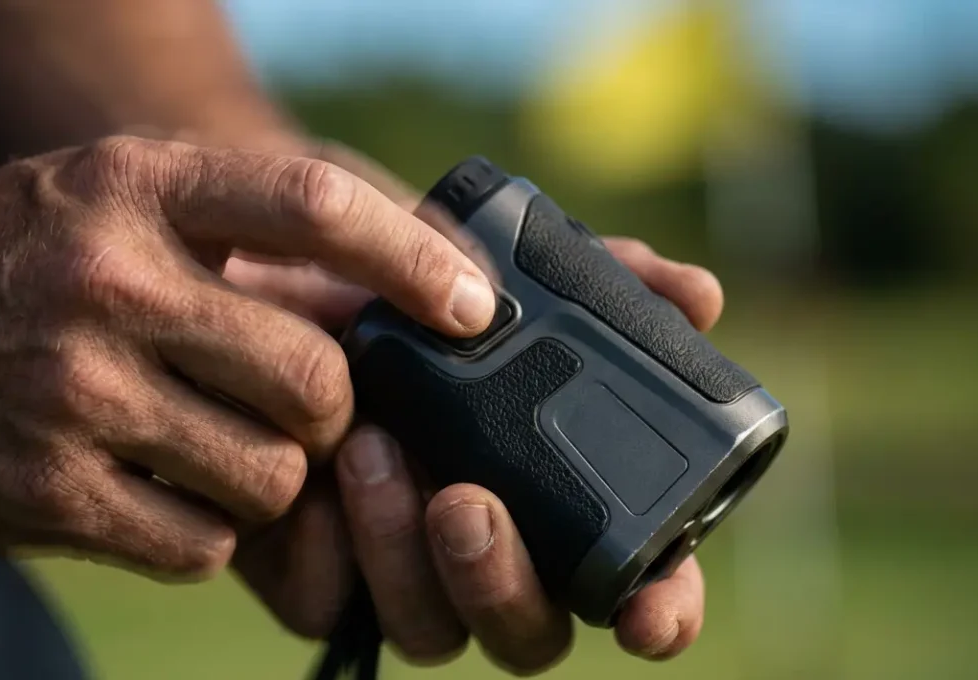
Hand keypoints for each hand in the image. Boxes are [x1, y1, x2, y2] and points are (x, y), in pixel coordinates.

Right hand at [0, 137, 494, 579]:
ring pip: (268, 474)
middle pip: (312, 375)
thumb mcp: (105, 200)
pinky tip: (160, 492)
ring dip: (268, 478)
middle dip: (331, 410)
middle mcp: (108, 282)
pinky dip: (203, 530)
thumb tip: (375, 305)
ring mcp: (72, 392)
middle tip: (303, 408)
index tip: (472, 307)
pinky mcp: (43, 492)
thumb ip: (230, 239)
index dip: (411, 260)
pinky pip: (199, 541)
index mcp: (135, 187)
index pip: (311, 202)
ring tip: (215, 448)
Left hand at [224, 143, 721, 671]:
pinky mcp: (322, 578)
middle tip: (466, 502)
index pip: (638, 588)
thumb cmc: (418, 296)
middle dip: (502, 580)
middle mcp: (493, 555)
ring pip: (429, 631)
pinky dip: (329, 550)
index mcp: (562, 505)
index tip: (648, 611)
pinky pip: (330, 607)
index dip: (660, 612)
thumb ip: (606, 279)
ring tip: (371, 445)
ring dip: (404, 552)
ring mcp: (407, 575)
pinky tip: (310, 482)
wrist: (279, 291)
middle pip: (527, 634)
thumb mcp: (507, 272)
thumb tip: (698, 294)